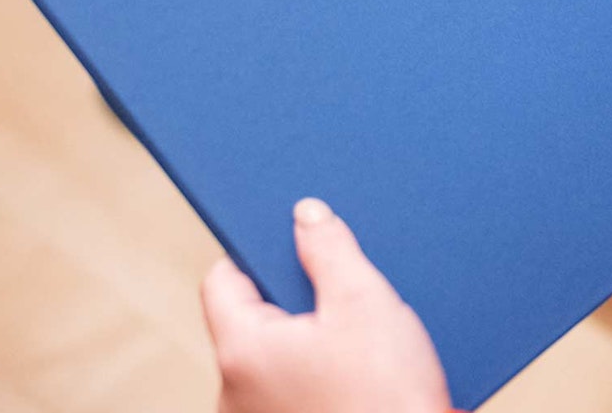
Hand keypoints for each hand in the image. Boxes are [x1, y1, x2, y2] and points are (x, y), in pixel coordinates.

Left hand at [201, 198, 451, 412]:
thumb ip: (329, 248)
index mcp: (242, 351)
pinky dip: (320, 373)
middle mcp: (235, 393)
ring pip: (276, 358)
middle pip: (252, 320)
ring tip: (360, 334)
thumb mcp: (364, 302)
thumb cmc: (389, 397)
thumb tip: (307, 215)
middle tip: (340, 288)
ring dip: (312, 339)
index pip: (222, 279)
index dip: (258, 253)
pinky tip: (361, 369)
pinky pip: (292, 389)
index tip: (293, 244)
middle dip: (296, 297)